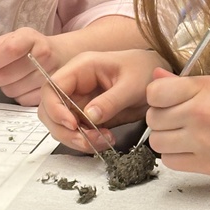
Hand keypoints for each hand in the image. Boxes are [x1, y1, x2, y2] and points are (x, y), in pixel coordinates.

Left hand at [0, 29, 68, 105]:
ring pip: (11, 90)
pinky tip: (23, 85)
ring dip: (5, 86)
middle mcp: (43, 56)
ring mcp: (49, 76)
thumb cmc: (33, 47)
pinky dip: (17, 94)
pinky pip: (21, 100)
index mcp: (31, 38)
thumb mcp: (15, 37)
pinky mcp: (50, 93)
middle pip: (5, 75)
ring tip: (13, 77)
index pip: (8, 50)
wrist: (62, 56)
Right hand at [38, 49, 166, 151]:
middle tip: (87, 140)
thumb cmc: (145, 70)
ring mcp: (79, 100)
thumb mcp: (132, 84)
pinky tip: (105, 140)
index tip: (72, 125)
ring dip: (76, 139)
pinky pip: (77, 132)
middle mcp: (75, 84)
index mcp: (81, 67)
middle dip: (64, 130)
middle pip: (50, 109)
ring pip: (61, 124)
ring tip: (102, 141)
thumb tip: (89, 117)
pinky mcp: (87, 115)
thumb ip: (111, 101)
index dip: (55, 108)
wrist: (159, 80)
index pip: (51, 87)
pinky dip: (87, 141)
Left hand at [145, 70, 209, 187]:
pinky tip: (190, 149)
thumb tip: (155, 78)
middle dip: (161, 117)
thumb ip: (187, 84)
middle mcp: (200, 114)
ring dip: (166, 138)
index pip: (155, 92)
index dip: (156, 96)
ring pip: (157, 141)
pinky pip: (169, 161)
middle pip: (153, 117)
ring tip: (183, 134)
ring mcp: (201, 142)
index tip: (166, 99)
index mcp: (205, 90)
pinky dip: (175, 156)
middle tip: (178, 118)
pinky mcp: (205, 165)